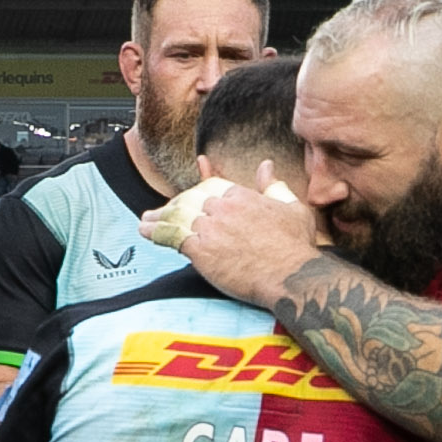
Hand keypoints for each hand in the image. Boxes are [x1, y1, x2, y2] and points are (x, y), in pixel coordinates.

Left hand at [144, 170, 317, 306]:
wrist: (290, 275)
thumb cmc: (295, 245)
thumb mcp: (291, 207)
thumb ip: (273, 185)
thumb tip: (266, 166)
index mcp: (240, 195)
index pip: (210, 184)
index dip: (199, 180)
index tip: (193, 172)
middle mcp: (220, 208)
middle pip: (189, 201)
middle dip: (174, 205)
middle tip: (161, 211)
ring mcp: (208, 228)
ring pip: (176, 218)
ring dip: (158, 218)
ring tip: (146, 221)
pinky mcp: (200, 250)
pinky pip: (171, 237)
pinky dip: (155, 233)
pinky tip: (145, 232)